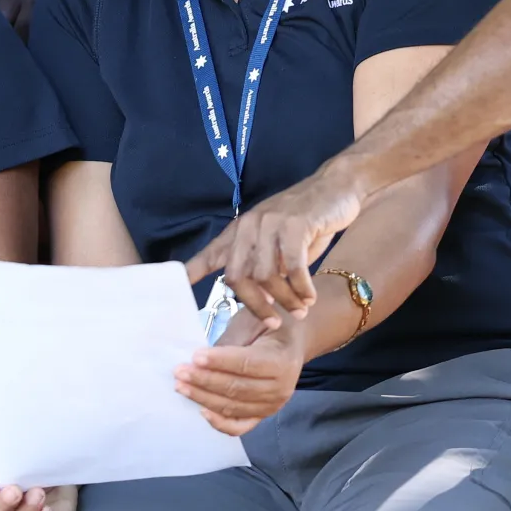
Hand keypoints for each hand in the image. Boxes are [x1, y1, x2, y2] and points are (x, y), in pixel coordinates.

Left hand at [174, 309, 306, 435]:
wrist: (290, 341)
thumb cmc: (267, 327)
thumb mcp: (253, 323)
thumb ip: (231, 343)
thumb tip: (199, 359)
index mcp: (282, 361)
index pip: (247, 364)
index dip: (220, 362)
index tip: (195, 356)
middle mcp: (281, 389)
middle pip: (237, 388)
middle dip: (205, 380)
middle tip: (179, 371)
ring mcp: (272, 406)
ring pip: (234, 407)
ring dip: (204, 398)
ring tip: (181, 386)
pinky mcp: (262, 415)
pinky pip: (240, 426)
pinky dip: (220, 423)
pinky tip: (202, 411)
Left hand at [186, 166, 364, 323]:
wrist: (334, 188)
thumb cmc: (304, 222)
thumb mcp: (274, 243)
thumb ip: (260, 266)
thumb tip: (255, 299)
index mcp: (238, 232)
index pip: (208, 255)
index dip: (190, 275)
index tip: (176, 293)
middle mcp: (248, 226)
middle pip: (236, 277)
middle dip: (255, 305)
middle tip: (273, 322)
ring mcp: (270, 223)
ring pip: (265, 275)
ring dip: (284, 299)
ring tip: (299, 310)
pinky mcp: (296, 224)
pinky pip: (293, 266)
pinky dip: (301, 287)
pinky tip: (310, 297)